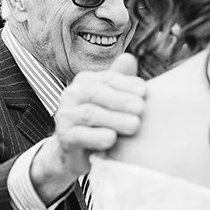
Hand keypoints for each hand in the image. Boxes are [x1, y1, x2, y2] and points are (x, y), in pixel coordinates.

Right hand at [30, 54, 145, 202]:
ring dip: (114, 119)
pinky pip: (79, 135)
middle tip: (141, 109)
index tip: (145, 92)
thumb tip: (129, 58)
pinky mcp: (64, 137)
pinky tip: (112, 139)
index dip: (126, 84)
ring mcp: (65, 116)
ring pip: (89, 114)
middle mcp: (72, 94)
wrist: (79, 151)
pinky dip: (96, 137)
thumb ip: (122, 80)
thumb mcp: (114, 100)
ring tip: (134, 125)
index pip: (107, 78)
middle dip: (120, 100)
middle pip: (97, 93)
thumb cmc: (103, 121)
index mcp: (85, 81)